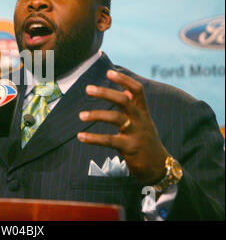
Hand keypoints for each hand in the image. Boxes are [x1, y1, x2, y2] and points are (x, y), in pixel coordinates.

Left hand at [77, 70, 167, 184]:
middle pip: (124, 100)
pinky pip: (109, 140)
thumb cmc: (146, 140)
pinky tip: (81, 137)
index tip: (109, 72)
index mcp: (142, 112)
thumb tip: (125, 88)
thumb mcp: (143, 120)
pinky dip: (93, 138)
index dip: (124, 80)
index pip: (137, 90)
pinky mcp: (129, 148)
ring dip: (96, 115)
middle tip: (88, 89)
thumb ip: (134, 105)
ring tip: (81, 115)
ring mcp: (135, 133)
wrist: (159, 167)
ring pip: (115, 118)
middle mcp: (140, 120)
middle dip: (105, 93)